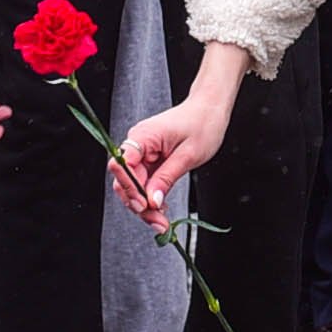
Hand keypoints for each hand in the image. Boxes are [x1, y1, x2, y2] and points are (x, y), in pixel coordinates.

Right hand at [116, 45, 247, 213]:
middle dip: (138, 203)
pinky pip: (144, 182)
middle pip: (124, 180)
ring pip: (133, 186)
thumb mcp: (188, 154)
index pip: (122, 165)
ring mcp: (143, 153)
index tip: (145, 205)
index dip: (130, 188)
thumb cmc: (203, 123)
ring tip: (162, 222)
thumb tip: (151, 201)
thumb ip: (167, 178)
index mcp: (143, 136)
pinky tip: (161, 209)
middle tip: (158, 222)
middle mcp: (137, 144)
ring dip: (145, 206)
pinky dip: (150, 197)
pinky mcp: (150, 160)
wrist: (210, 108)